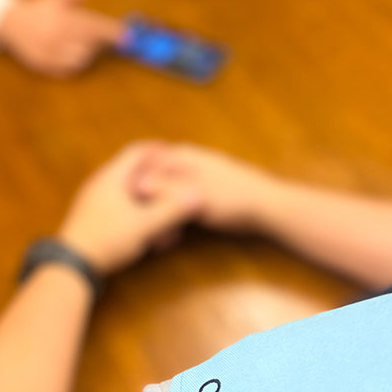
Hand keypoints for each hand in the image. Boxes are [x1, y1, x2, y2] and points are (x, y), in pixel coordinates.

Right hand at [0, 0, 123, 75]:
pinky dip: (73, 62)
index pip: (93, 27)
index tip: (128, 37)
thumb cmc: (37, 8)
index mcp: (60, 20)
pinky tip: (67, 50)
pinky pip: (67, 70)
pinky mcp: (44, 67)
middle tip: (90, 31)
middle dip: (96, 39)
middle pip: (90, 46)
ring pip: (80, 60)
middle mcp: (55, 39)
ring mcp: (49, 55)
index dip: (112, 32)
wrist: (8, 23)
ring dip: (85, 51)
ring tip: (75, 39)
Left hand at [57, 142, 202, 273]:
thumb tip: (198, 196)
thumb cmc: (107, 239)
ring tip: (158, 195)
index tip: (174, 152)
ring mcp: (92, 199)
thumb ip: (172, 210)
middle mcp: (99, 183)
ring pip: (122, 185)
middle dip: (151, 170)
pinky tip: (141, 216)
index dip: (157, 149)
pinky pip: (114, 200)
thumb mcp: (144, 226)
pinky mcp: (89, 215)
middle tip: (170, 173)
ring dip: (141, 189)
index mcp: (111, 177)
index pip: (136, 151)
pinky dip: (131, 203)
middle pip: (129, 168)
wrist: (71, 265)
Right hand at [129, 143, 273, 231]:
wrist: (267, 206)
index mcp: (180, 156)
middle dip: (143, 201)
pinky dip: (172, 215)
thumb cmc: (232, 197)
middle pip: (152, 178)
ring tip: (156, 236)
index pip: (143, 165)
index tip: (124, 209)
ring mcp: (193, 176)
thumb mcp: (194, 194)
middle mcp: (184, 161)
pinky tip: (171, 233)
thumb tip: (135, 184)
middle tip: (140, 228)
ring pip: (164, 192)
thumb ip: (165, 188)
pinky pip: (177, 201)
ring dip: (158, 211)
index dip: (130, 187)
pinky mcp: (200, 191)